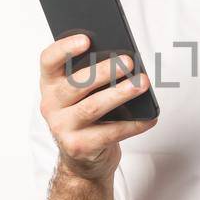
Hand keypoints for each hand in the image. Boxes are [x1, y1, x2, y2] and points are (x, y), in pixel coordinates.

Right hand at [38, 33, 156, 181]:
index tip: (87, 39)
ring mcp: (62, 127)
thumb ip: (93, 76)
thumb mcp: (83, 94)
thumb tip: (124, 60)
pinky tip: (150, 117)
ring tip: (141, 83)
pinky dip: (134, 124)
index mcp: (50, 84)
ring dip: (120, 94)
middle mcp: (50, 105)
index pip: (49, 61)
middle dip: (104, 71)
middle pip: (76, 84)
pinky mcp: (79, 146)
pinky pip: (110, 133)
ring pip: (92, 107)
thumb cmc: (87, 117)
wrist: (83, 160)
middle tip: (129, 61)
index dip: (65, 48)